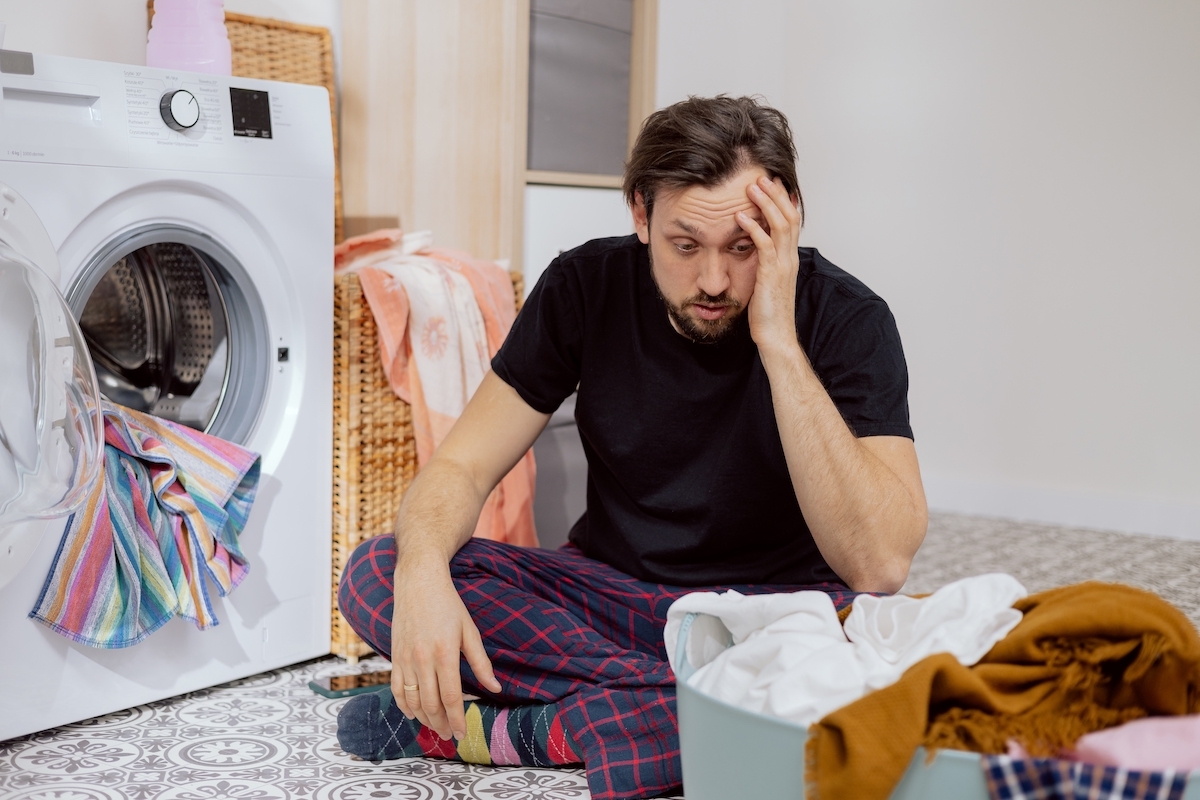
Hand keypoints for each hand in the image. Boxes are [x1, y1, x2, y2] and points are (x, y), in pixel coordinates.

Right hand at [390, 560, 501, 740]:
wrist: (418, 582)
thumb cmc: (448, 605)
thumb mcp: (470, 630)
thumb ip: (481, 662)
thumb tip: (495, 688)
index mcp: (445, 653)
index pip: (452, 697)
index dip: (458, 719)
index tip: (463, 734)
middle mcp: (422, 659)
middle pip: (431, 704)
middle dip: (442, 724)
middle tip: (451, 735)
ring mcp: (405, 658)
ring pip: (412, 700)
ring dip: (424, 719)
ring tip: (436, 727)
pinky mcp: (394, 656)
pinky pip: (396, 689)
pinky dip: (404, 705)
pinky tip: (414, 714)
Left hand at [737, 175, 801, 352]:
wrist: (776, 337)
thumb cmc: (768, 313)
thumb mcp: (766, 281)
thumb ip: (763, 263)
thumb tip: (752, 249)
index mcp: (789, 258)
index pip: (792, 221)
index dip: (783, 200)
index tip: (772, 183)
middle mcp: (790, 258)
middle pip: (789, 216)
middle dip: (776, 194)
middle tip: (762, 176)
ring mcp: (783, 265)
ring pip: (780, 225)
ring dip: (766, 204)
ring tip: (752, 188)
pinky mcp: (771, 275)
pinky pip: (764, 246)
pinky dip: (753, 229)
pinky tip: (740, 217)